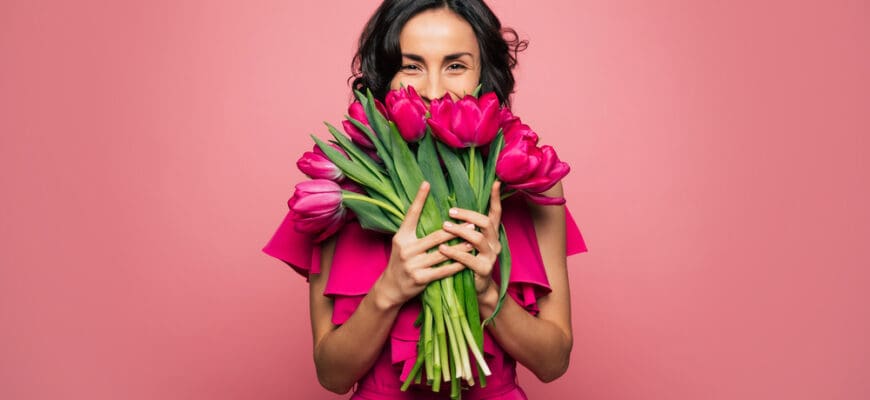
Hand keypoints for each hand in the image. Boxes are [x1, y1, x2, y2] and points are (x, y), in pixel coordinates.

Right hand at [374, 182, 470, 308]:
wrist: (391, 288)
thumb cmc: (401, 261)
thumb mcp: (402, 243)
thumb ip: (414, 230)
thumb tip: (432, 211)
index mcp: (401, 237)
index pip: (411, 215)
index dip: (419, 199)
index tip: (427, 183)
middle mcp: (406, 249)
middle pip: (435, 236)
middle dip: (455, 230)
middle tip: (472, 223)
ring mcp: (412, 265)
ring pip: (443, 253)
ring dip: (461, 247)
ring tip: (474, 241)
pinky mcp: (420, 278)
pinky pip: (443, 270)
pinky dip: (456, 265)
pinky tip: (467, 261)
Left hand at [438, 181, 503, 293]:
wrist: (476, 289)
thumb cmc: (468, 261)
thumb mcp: (469, 242)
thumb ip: (465, 226)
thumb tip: (451, 206)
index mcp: (492, 234)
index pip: (496, 213)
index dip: (496, 198)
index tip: (495, 182)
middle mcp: (495, 243)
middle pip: (485, 222)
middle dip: (467, 215)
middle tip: (450, 212)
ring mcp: (491, 256)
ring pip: (478, 238)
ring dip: (459, 231)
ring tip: (444, 227)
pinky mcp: (484, 270)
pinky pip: (469, 259)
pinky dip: (455, 253)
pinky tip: (442, 249)